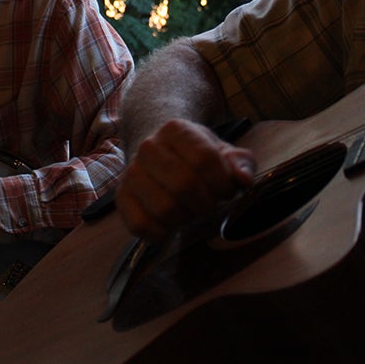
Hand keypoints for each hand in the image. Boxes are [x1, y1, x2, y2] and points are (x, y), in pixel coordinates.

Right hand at [115, 118, 255, 242]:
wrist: (159, 154)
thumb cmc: (196, 156)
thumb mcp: (223, 153)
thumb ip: (241, 163)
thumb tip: (243, 180)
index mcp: (176, 129)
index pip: (204, 159)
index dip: (222, 183)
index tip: (226, 191)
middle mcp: (148, 147)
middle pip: (184, 185)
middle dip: (205, 203)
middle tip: (209, 204)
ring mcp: (131, 173)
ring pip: (164, 208)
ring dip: (185, 218)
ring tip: (189, 211)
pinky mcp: (121, 198)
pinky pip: (140, 225)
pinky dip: (161, 233)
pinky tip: (171, 225)